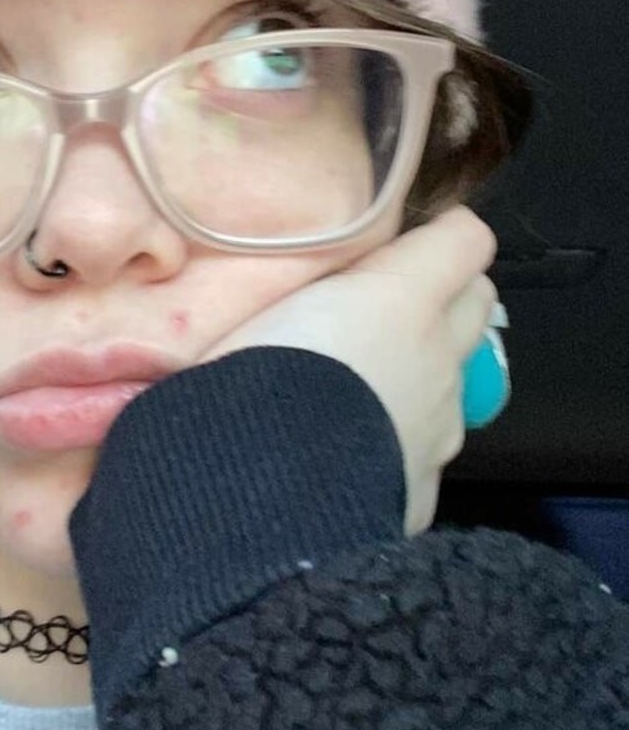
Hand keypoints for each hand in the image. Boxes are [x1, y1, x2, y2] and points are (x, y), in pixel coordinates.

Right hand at [198, 206, 498, 537]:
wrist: (264, 495)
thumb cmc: (253, 375)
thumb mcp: (256, 302)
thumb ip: (291, 281)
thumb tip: (289, 266)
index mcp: (400, 297)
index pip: (464, 240)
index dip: (438, 235)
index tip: (399, 241)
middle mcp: (437, 355)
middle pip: (476, 301)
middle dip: (443, 295)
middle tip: (380, 305)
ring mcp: (438, 426)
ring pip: (452, 379)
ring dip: (418, 372)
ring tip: (352, 386)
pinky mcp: (422, 488)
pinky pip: (421, 449)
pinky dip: (394, 443)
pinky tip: (345, 455)